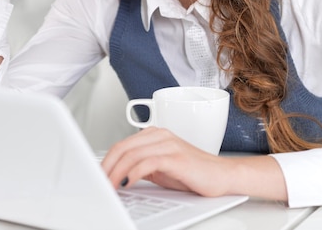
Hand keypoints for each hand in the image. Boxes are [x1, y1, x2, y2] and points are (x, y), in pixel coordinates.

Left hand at [101, 127, 287, 200]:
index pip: (121, 145)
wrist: (224, 176)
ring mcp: (168, 144)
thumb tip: (116, 176)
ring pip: (131, 155)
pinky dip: (132, 173)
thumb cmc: (193, 173)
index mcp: (154, 135)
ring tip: (108, 187)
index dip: (106, 161)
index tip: (96, 177)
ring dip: (115, 173)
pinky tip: (126, 183)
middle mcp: (160, 135)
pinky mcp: (176, 157)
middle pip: (122, 148)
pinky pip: (147, 162)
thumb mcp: (160, 169)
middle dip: (106, 167)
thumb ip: (140, 167)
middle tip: (97, 183)